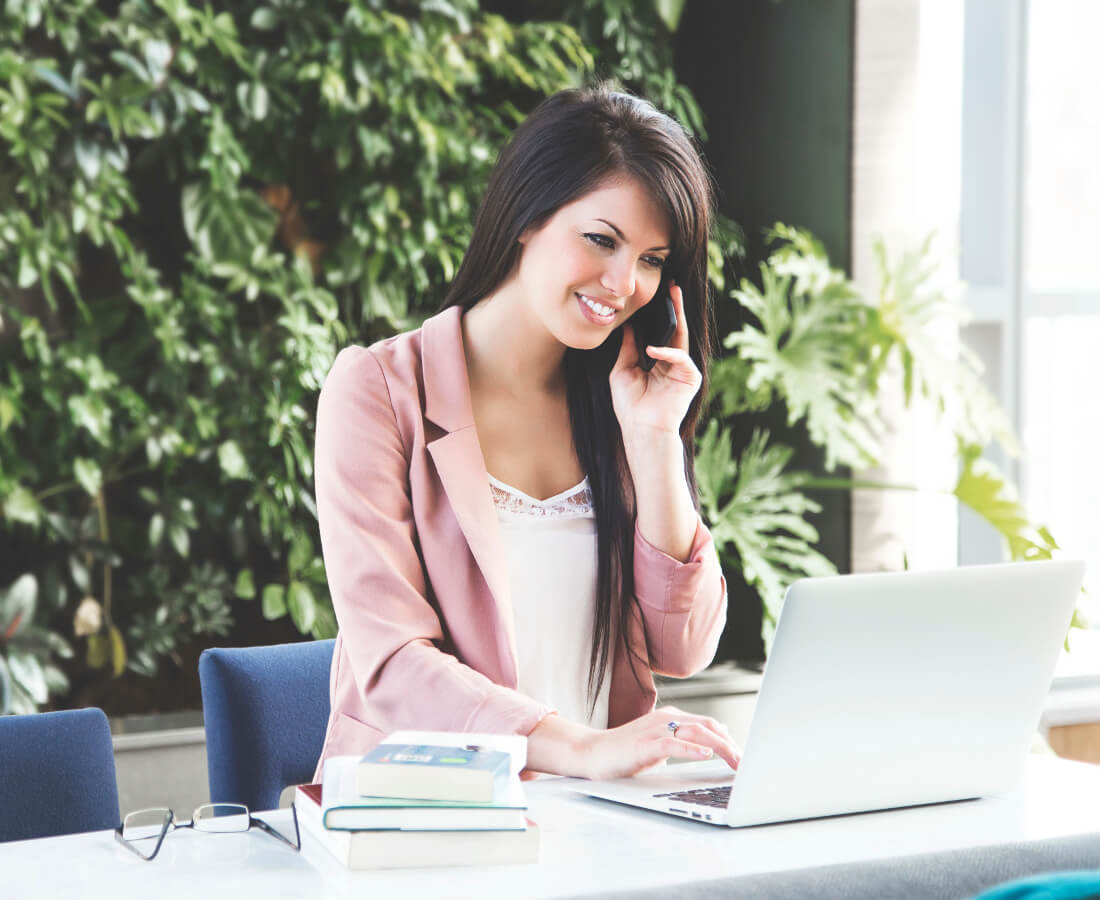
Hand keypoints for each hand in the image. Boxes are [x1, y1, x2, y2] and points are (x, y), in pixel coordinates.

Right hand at [578, 705, 739, 780]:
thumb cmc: (626, 752)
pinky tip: (706, 754)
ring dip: (720, 747)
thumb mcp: (660, 745)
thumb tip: (711, 745)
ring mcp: (655, 729)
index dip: (729, 739)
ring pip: (696, 731)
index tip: (742, 756)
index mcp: (671, 717)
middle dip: (731, 744)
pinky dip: (692, 749)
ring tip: (735, 760)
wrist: (593, 753)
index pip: (709, 723)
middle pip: (708, 726)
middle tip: (744, 762)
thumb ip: (682, 742)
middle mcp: (666, 718)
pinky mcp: (644, 744)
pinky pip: (673, 743)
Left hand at [609, 283, 701, 440]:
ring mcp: (683, 370)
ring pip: (682, 337)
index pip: (661, 333)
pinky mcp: (690, 379)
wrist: (640, 429)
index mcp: (658, 361)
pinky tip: (652, 350)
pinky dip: (667, 353)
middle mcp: (673, 363)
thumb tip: (628, 326)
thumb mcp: (622, 370)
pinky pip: (681, 359)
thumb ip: (628, 348)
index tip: (655, 295)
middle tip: (672, 285)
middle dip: (674, 307)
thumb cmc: (630, 405)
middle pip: (675, 329)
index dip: (659, 315)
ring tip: (672, 296)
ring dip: (678, 316)